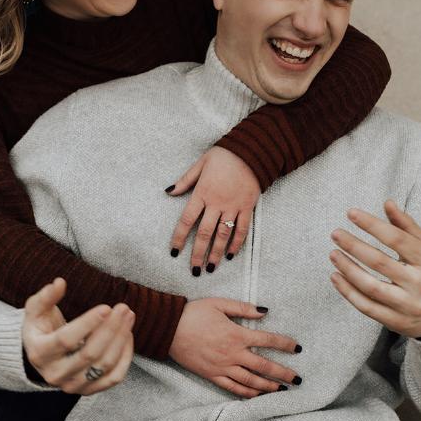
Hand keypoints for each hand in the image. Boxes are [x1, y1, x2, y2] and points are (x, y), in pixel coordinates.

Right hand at [22, 277, 134, 394]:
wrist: (41, 357)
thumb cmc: (40, 329)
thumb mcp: (35, 311)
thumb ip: (45, 297)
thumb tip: (59, 283)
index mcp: (39, 353)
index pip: (66, 340)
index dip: (88, 324)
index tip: (106, 307)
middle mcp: (55, 374)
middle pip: (89, 354)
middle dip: (110, 329)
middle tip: (123, 308)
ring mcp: (72, 386)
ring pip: (104, 366)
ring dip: (121, 340)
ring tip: (128, 317)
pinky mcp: (88, 391)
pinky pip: (114, 378)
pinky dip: (125, 357)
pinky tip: (127, 335)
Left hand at [166, 146, 261, 272]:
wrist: (251, 151)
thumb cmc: (223, 156)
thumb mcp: (200, 164)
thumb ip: (185, 181)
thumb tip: (168, 192)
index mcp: (202, 193)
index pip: (187, 220)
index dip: (179, 238)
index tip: (174, 252)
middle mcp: (217, 203)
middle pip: (205, 233)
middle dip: (198, 254)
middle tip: (194, 270)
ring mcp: (233, 207)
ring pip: (223, 235)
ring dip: (216, 253)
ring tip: (211, 268)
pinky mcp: (247, 207)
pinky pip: (242, 229)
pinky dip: (236, 243)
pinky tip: (230, 254)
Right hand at [168, 297, 301, 397]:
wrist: (168, 329)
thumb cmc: (193, 313)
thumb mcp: (219, 304)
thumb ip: (243, 308)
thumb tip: (265, 311)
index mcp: (236, 335)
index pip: (268, 340)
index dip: (285, 344)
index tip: (297, 349)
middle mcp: (233, 354)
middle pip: (264, 367)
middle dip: (283, 374)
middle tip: (297, 380)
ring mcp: (222, 367)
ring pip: (251, 381)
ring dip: (268, 387)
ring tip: (281, 391)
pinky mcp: (212, 375)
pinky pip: (233, 388)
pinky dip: (247, 394)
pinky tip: (257, 396)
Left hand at [329, 200, 420, 340]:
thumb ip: (408, 226)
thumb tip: (387, 203)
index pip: (397, 239)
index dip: (372, 225)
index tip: (351, 213)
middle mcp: (420, 284)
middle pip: (380, 262)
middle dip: (354, 246)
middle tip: (336, 233)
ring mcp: (408, 305)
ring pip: (370, 287)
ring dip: (347, 269)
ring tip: (333, 254)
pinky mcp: (396, 322)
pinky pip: (366, 307)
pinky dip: (348, 292)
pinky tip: (336, 277)